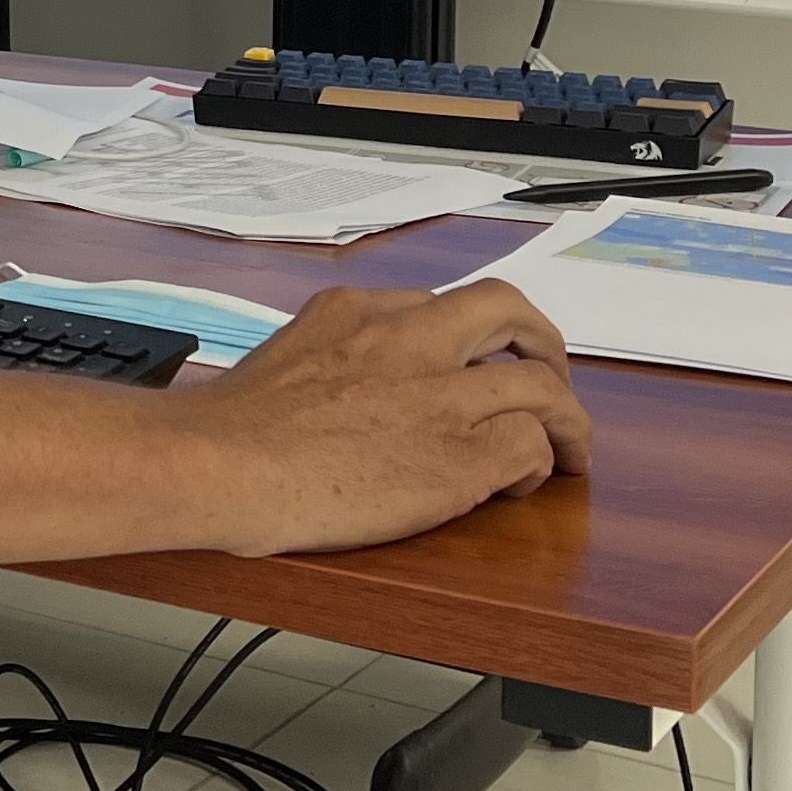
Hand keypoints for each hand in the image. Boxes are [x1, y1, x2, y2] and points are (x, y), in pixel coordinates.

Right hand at [181, 281, 589, 556]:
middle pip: (507, 310)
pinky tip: (522, 485)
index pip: (440, 305)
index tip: (475, 360)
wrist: (222, 465)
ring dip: (566, 416)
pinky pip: (529, 446)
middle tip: (549, 373)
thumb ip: (332, 353)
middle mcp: (409, 339)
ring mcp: (440, 395)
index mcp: (361, 311)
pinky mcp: (459, 457)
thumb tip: (347, 382)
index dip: (471, 337)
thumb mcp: (284, 354)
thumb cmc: (230, 430)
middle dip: (542, 340)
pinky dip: (538, 464)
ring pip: (542, 384)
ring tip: (569, 447)